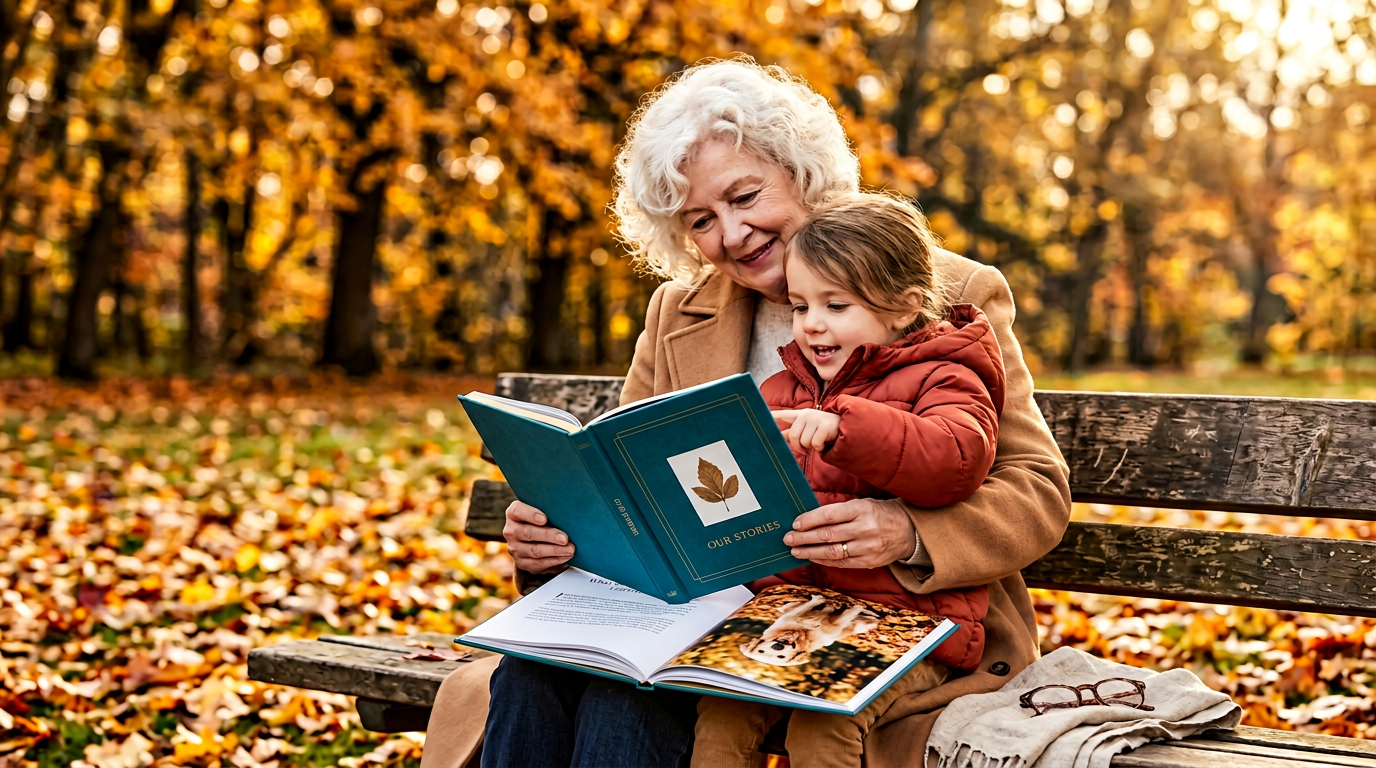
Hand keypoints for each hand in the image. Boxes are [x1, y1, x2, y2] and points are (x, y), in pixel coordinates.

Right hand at [502, 500, 575, 572]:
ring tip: (570, 549)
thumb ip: (549, 510)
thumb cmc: (542, 520)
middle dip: (548, 536)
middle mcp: (511, 531)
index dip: (530, 514)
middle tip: (565, 538)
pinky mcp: (522, 563)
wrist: (534, 538)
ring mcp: (515, 548)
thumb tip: (568, 513)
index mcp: (513, 514)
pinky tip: (565, 556)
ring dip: (555, 550)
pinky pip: (539, 563)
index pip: (517, 511)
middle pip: (528, 533)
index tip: (544, 519)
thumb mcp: (542, 510)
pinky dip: (554, 560)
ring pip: (534, 550)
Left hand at [773, 409, 840, 452]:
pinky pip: (815, 444)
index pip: (784, 414)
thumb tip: (777, 438)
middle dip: (799, 447)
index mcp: (801, 415)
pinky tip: (825, 442)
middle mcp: (807, 414)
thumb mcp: (808, 430)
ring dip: (812, 447)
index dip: (773, 417)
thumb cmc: (824, 431)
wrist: (845, 428)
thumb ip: (793, 433)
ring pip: (805, 442)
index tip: (762, 416)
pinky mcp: (825, 425)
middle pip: (793, 436)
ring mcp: (816, 418)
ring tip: (819, 441)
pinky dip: (820, 448)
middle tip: (806, 449)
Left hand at [783, 497, 916, 568]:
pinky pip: (841, 562)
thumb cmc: (880, 513)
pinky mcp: (868, 562)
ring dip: (810, 552)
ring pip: (832, 552)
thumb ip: (840, 511)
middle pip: (827, 535)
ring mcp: (867, 548)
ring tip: (795, 550)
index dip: (809, 520)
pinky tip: (812, 557)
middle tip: (788, 539)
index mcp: (861, 510)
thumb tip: (810, 518)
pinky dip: (824, 560)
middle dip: (804, 538)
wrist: (909, 532)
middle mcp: (864, 529)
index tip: (795, 524)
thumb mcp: (863, 504)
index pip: (829, 515)